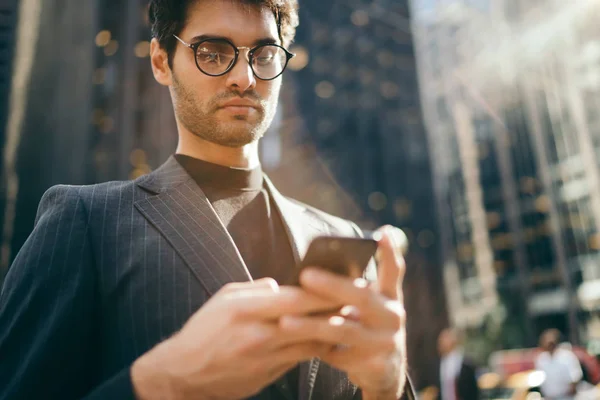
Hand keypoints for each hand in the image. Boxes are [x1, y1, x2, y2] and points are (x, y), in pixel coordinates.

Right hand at [131, 278, 341, 399]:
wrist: (184, 375)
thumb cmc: (202, 331)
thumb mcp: (223, 299)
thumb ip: (255, 289)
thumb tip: (282, 285)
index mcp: (246, 310)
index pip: (295, 298)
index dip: (324, 291)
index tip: (344, 282)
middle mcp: (259, 335)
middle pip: (309, 321)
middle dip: (337, 310)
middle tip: (358, 300)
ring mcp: (266, 358)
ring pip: (311, 344)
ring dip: (333, 331)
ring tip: (352, 318)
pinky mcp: (270, 375)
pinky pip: (301, 359)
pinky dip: (317, 346)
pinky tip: (329, 337)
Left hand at [279, 226, 406, 399]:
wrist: (383, 372)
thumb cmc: (365, 328)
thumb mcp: (366, 309)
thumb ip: (351, 291)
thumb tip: (309, 274)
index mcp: (390, 297)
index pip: (393, 270)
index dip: (390, 251)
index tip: (381, 233)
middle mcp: (393, 317)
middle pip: (363, 297)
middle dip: (333, 286)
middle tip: (305, 275)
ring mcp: (386, 342)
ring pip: (344, 330)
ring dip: (312, 325)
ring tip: (285, 320)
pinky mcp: (375, 365)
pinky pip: (338, 354)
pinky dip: (315, 348)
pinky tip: (294, 344)